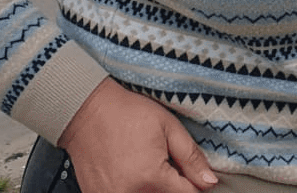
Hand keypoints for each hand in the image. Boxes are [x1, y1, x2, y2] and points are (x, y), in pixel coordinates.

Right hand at [60, 78, 218, 192]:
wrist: (86, 111)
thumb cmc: (127, 113)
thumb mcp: (168, 127)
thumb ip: (191, 157)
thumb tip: (210, 182)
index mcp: (151, 178)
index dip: (194, 183)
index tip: (190, 171)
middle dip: (172, 186)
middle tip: (163, 163)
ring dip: (153, 188)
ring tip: (145, 165)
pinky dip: (134, 189)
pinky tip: (130, 172)